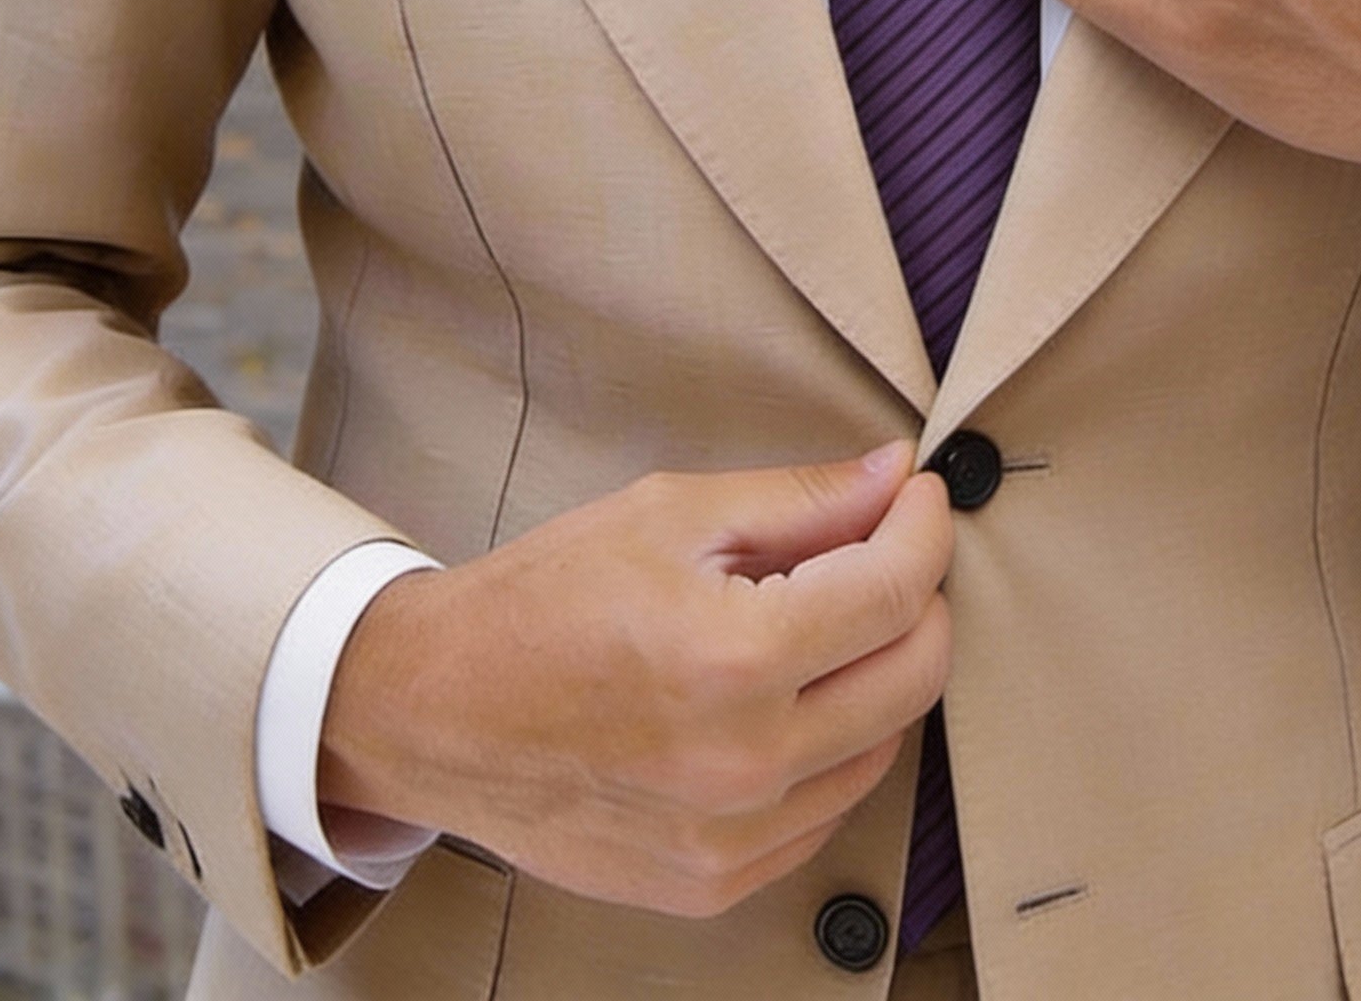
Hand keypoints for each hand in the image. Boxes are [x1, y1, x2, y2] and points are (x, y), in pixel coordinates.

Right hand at [317, 443, 952, 918]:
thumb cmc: (542, 601)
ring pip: (885, 745)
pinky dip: (834, 744)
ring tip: (820, 621)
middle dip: (918, 594)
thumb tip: (896, 477)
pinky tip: (787, 696)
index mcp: (732, 657)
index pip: (896, 590)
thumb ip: (800, 499)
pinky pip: (828, 809)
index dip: (924, 527)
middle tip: (880, 548)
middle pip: (916, 674)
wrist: (436, 712)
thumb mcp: (669, 514)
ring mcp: (731, 838)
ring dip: (879, 670)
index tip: (917, 496)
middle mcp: (744, 763)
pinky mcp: (714, 883)